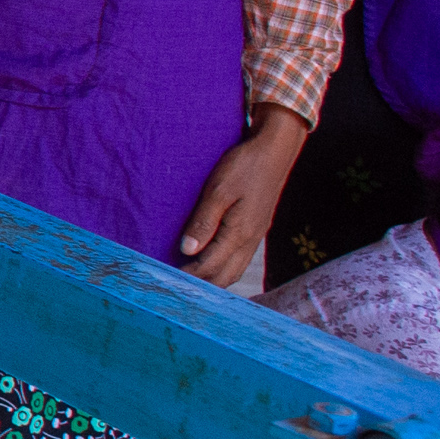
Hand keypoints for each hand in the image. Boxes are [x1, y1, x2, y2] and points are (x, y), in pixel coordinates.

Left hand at [176, 109, 307, 287]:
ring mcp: (256, 236)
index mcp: (240, 232)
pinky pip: (239, 259)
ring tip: (188, 280)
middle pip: (224, 276)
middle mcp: (250, 240)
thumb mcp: (219, 190)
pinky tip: (209, 264)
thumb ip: (204, 222)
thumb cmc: (245, 166)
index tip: (165, 281)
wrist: (274, 151)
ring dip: (213, 279)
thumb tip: (187, 250)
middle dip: (201, 286)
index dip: (188, 277)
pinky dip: (222, 268)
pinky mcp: (256, 230)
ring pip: (234, 270)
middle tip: (173, 287)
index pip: (210, 266)